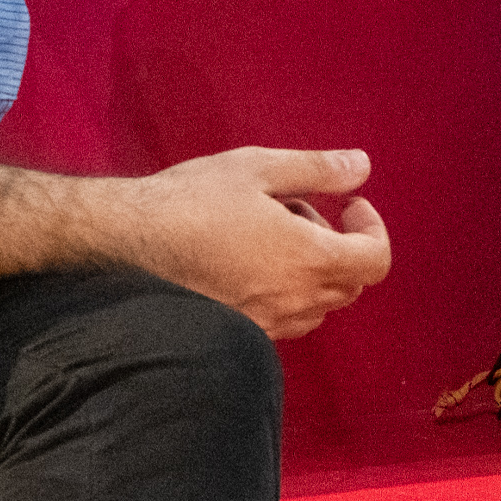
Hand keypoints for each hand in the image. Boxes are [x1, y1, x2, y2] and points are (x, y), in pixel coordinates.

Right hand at [113, 147, 390, 340]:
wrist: (125, 246)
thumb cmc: (191, 201)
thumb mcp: (258, 167)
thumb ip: (318, 168)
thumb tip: (362, 165)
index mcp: (308, 258)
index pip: (375, 260)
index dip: (372, 229)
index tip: (349, 205)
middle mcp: (294, 300)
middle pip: (350, 284)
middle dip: (339, 244)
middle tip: (296, 210)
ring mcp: (267, 324)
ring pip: (318, 305)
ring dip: (311, 270)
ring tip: (266, 233)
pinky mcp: (241, 334)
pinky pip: (284, 318)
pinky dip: (285, 291)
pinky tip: (245, 261)